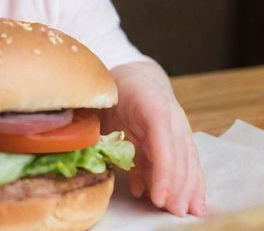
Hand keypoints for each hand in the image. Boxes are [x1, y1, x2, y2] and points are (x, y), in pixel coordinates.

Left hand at [102, 61, 205, 216]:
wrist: (136, 76)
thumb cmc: (117, 88)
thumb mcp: (106, 102)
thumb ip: (102, 124)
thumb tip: (99, 152)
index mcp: (153, 106)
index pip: (164, 144)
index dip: (164, 174)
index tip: (159, 197)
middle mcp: (172, 118)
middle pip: (180, 156)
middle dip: (178, 187)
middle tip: (171, 211)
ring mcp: (178, 128)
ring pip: (188, 161)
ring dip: (187, 188)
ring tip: (183, 210)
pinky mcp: (178, 138)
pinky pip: (186, 162)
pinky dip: (189, 181)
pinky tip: (187, 200)